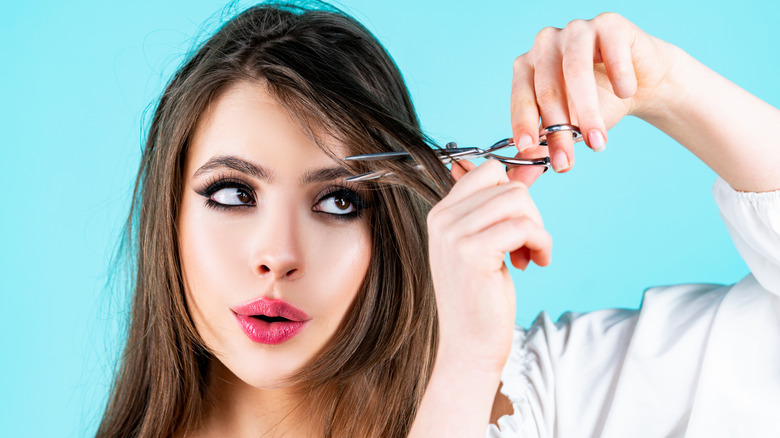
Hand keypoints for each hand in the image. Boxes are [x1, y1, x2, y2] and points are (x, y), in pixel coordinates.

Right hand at [428, 159, 551, 370]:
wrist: (469, 344)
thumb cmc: (480, 297)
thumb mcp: (485, 243)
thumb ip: (496, 207)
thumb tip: (522, 167)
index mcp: (441, 213)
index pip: (487, 170)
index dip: (515, 190)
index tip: (521, 220)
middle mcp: (442, 219)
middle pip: (508, 186)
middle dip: (531, 214)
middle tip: (529, 245)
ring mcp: (454, 235)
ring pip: (518, 201)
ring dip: (538, 228)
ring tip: (532, 255)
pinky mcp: (473, 253)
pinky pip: (523, 226)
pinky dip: (541, 243)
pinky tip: (536, 263)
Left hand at [510, 12, 674, 172]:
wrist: (641, 84)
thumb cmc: (597, 105)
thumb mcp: (569, 129)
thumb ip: (545, 148)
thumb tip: (520, 177)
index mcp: (528, 67)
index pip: (522, 98)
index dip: (524, 125)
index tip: (528, 150)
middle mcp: (546, 44)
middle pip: (547, 89)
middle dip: (558, 131)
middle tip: (566, 163)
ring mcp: (576, 30)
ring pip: (575, 71)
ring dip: (587, 112)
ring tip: (597, 142)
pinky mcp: (609, 23)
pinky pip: (611, 51)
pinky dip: (619, 76)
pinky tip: (626, 92)